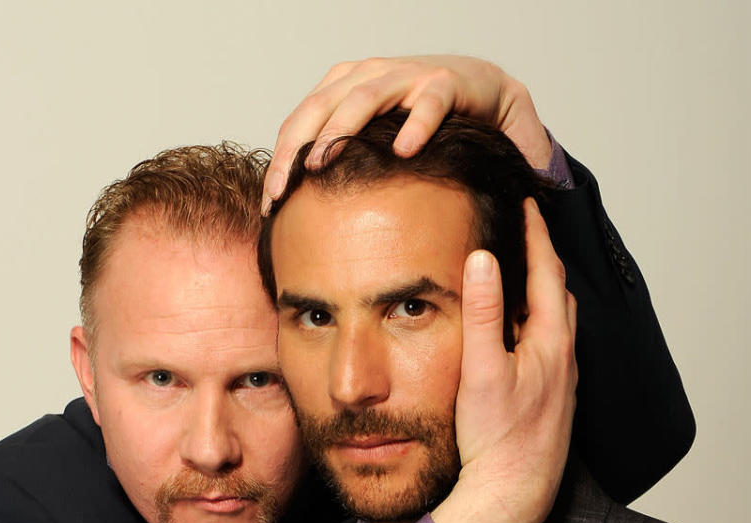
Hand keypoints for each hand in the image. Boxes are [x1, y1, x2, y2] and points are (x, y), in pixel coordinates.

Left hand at [264, 56, 551, 209]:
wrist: (481, 94)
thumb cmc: (419, 125)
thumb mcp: (372, 143)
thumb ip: (342, 165)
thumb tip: (303, 217)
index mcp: (343, 89)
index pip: (299, 122)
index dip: (279, 160)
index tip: (269, 204)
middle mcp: (369, 76)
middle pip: (319, 108)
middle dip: (295, 151)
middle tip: (281, 192)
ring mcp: (406, 76)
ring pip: (364, 99)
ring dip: (338, 133)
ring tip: (320, 166)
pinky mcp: (445, 83)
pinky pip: (428, 103)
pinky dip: (416, 124)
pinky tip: (403, 152)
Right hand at [430, 198, 576, 522]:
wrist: (514, 495)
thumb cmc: (497, 441)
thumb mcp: (481, 370)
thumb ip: (481, 312)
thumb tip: (482, 258)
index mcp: (551, 342)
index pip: (546, 271)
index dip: (535, 233)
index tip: (526, 203)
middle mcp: (565, 358)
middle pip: (557, 293)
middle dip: (542, 258)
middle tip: (525, 232)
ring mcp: (562, 382)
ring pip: (557, 323)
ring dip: (541, 295)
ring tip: (520, 278)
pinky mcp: (554, 402)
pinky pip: (551, 349)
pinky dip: (537, 328)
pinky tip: (519, 340)